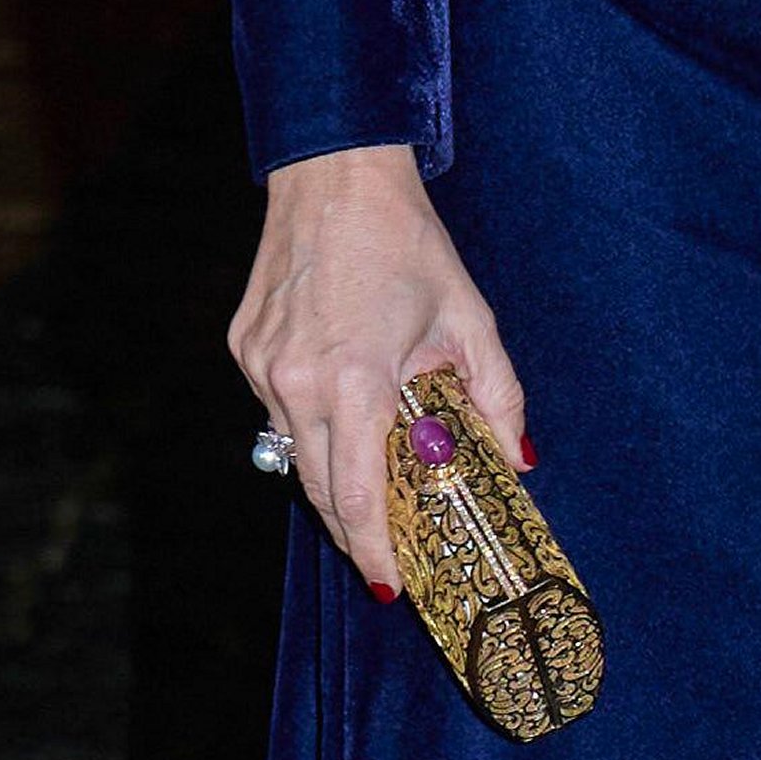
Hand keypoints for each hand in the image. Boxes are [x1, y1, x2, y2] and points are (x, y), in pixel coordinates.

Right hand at [228, 143, 534, 598]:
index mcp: (354, 381)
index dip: (374, 553)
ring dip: (331, 475)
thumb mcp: (470, 320)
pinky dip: (308, 422)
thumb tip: (517, 461)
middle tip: (384, 555)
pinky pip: (275, 409)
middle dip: (353, 531)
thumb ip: (498, 398)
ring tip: (371, 481)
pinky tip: (339, 405)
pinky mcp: (242, 347)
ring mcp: (260, 366)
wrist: (334, 173)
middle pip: (319, 491)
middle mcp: (295, 382)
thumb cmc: (407, 242)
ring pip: (293, 451)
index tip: (390, 585)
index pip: (357, 499)